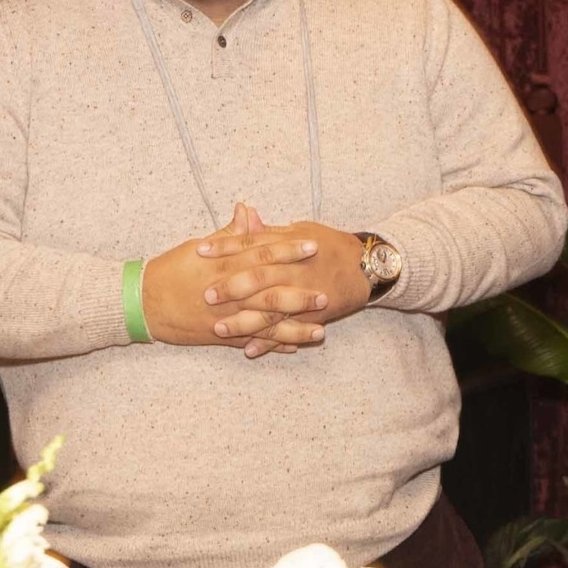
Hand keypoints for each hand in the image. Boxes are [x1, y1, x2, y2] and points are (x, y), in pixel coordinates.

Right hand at [143, 205, 325, 350]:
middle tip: (326, 292)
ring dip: (294, 328)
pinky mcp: (220, 336)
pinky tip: (294, 347)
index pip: (262, 253)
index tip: (312, 245)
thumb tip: (248, 210)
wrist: (143, 302)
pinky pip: (251, 341)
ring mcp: (226, 317)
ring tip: (321, 330)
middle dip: (299, 293)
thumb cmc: (171, 270)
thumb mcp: (199, 246)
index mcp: (224, 265)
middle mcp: (228, 292)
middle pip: (269, 292)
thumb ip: (229, 233)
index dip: (288, 249)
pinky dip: (272, 345)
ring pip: (265, 324)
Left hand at [197, 218, 371, 340]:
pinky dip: (270, 342)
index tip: (200, 250)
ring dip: (244, 321)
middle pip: (258, 278)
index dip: (224, 246)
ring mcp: (303, 296)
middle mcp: (294, 271)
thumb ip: (268, 231)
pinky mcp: (312, 317)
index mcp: (287, 247)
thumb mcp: (299, 231)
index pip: (250, 244)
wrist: (366, 267)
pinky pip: (289, 332)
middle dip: (231, 287)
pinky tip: (250, 351)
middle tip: (206, 294)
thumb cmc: (330, 245)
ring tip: (219, 328)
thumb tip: (244, 216)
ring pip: (271, 311)